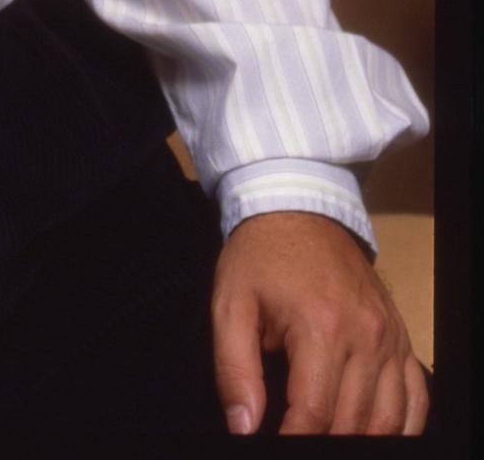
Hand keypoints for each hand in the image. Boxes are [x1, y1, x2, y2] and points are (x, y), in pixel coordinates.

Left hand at [212, 210, 426, 434]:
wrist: (296, 210)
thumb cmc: (260, 257)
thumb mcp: (229, 304)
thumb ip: (233, 368)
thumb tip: (242, 426)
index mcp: (322, 327)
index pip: (314, 413)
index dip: (293, 441)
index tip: (271, 447)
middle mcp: (367, 337)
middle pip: (353, 422)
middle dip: (323, 441)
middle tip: (296, 441)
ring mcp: (391, 339)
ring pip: (389, 419)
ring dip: (360, 438)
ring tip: (328, 439)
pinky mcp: (402, 339)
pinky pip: (417, 398)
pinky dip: (401, 426)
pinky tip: (377, 434)